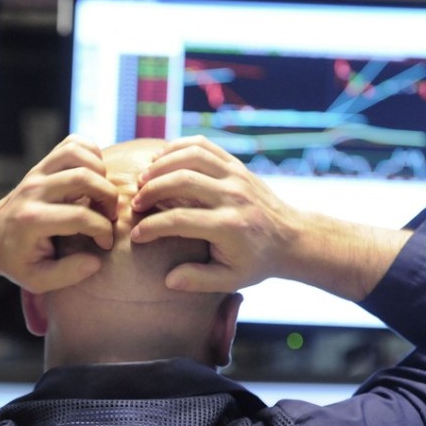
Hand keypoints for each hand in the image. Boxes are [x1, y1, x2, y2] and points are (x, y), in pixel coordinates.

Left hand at [0, 135, 118, 292]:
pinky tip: (95, 175)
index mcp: (32, 220)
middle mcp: (34, 190)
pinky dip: (91, 152)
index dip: (102, 230)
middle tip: (110, 215)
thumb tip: (96, 260)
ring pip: (77, 153)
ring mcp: (37, 172)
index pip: (80, 217)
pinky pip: (72, 143)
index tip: (105, 244)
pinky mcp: (42, 163)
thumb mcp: (37, 279)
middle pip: (83, 178)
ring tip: (102, 194)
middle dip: (108, 197)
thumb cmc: (16, 260)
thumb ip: (68, 273)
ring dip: (101, 171)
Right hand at [130, 135, 411, 300]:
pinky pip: (203, 145)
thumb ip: (198, 280)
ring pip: (191, 156)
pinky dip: (178, 147)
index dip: (152, 227)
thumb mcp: (231, 280)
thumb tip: (168, 280)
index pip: (180, 220)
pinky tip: (161, 160)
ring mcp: (235, 176)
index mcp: (229, 226)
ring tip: (143, 180)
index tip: (136, 236)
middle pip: (182, 181)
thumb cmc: (256, 262)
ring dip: (161, 165)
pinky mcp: (236, 165)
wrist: (291, 238)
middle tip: (135, 203)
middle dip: (151, 190)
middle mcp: (232, 196)